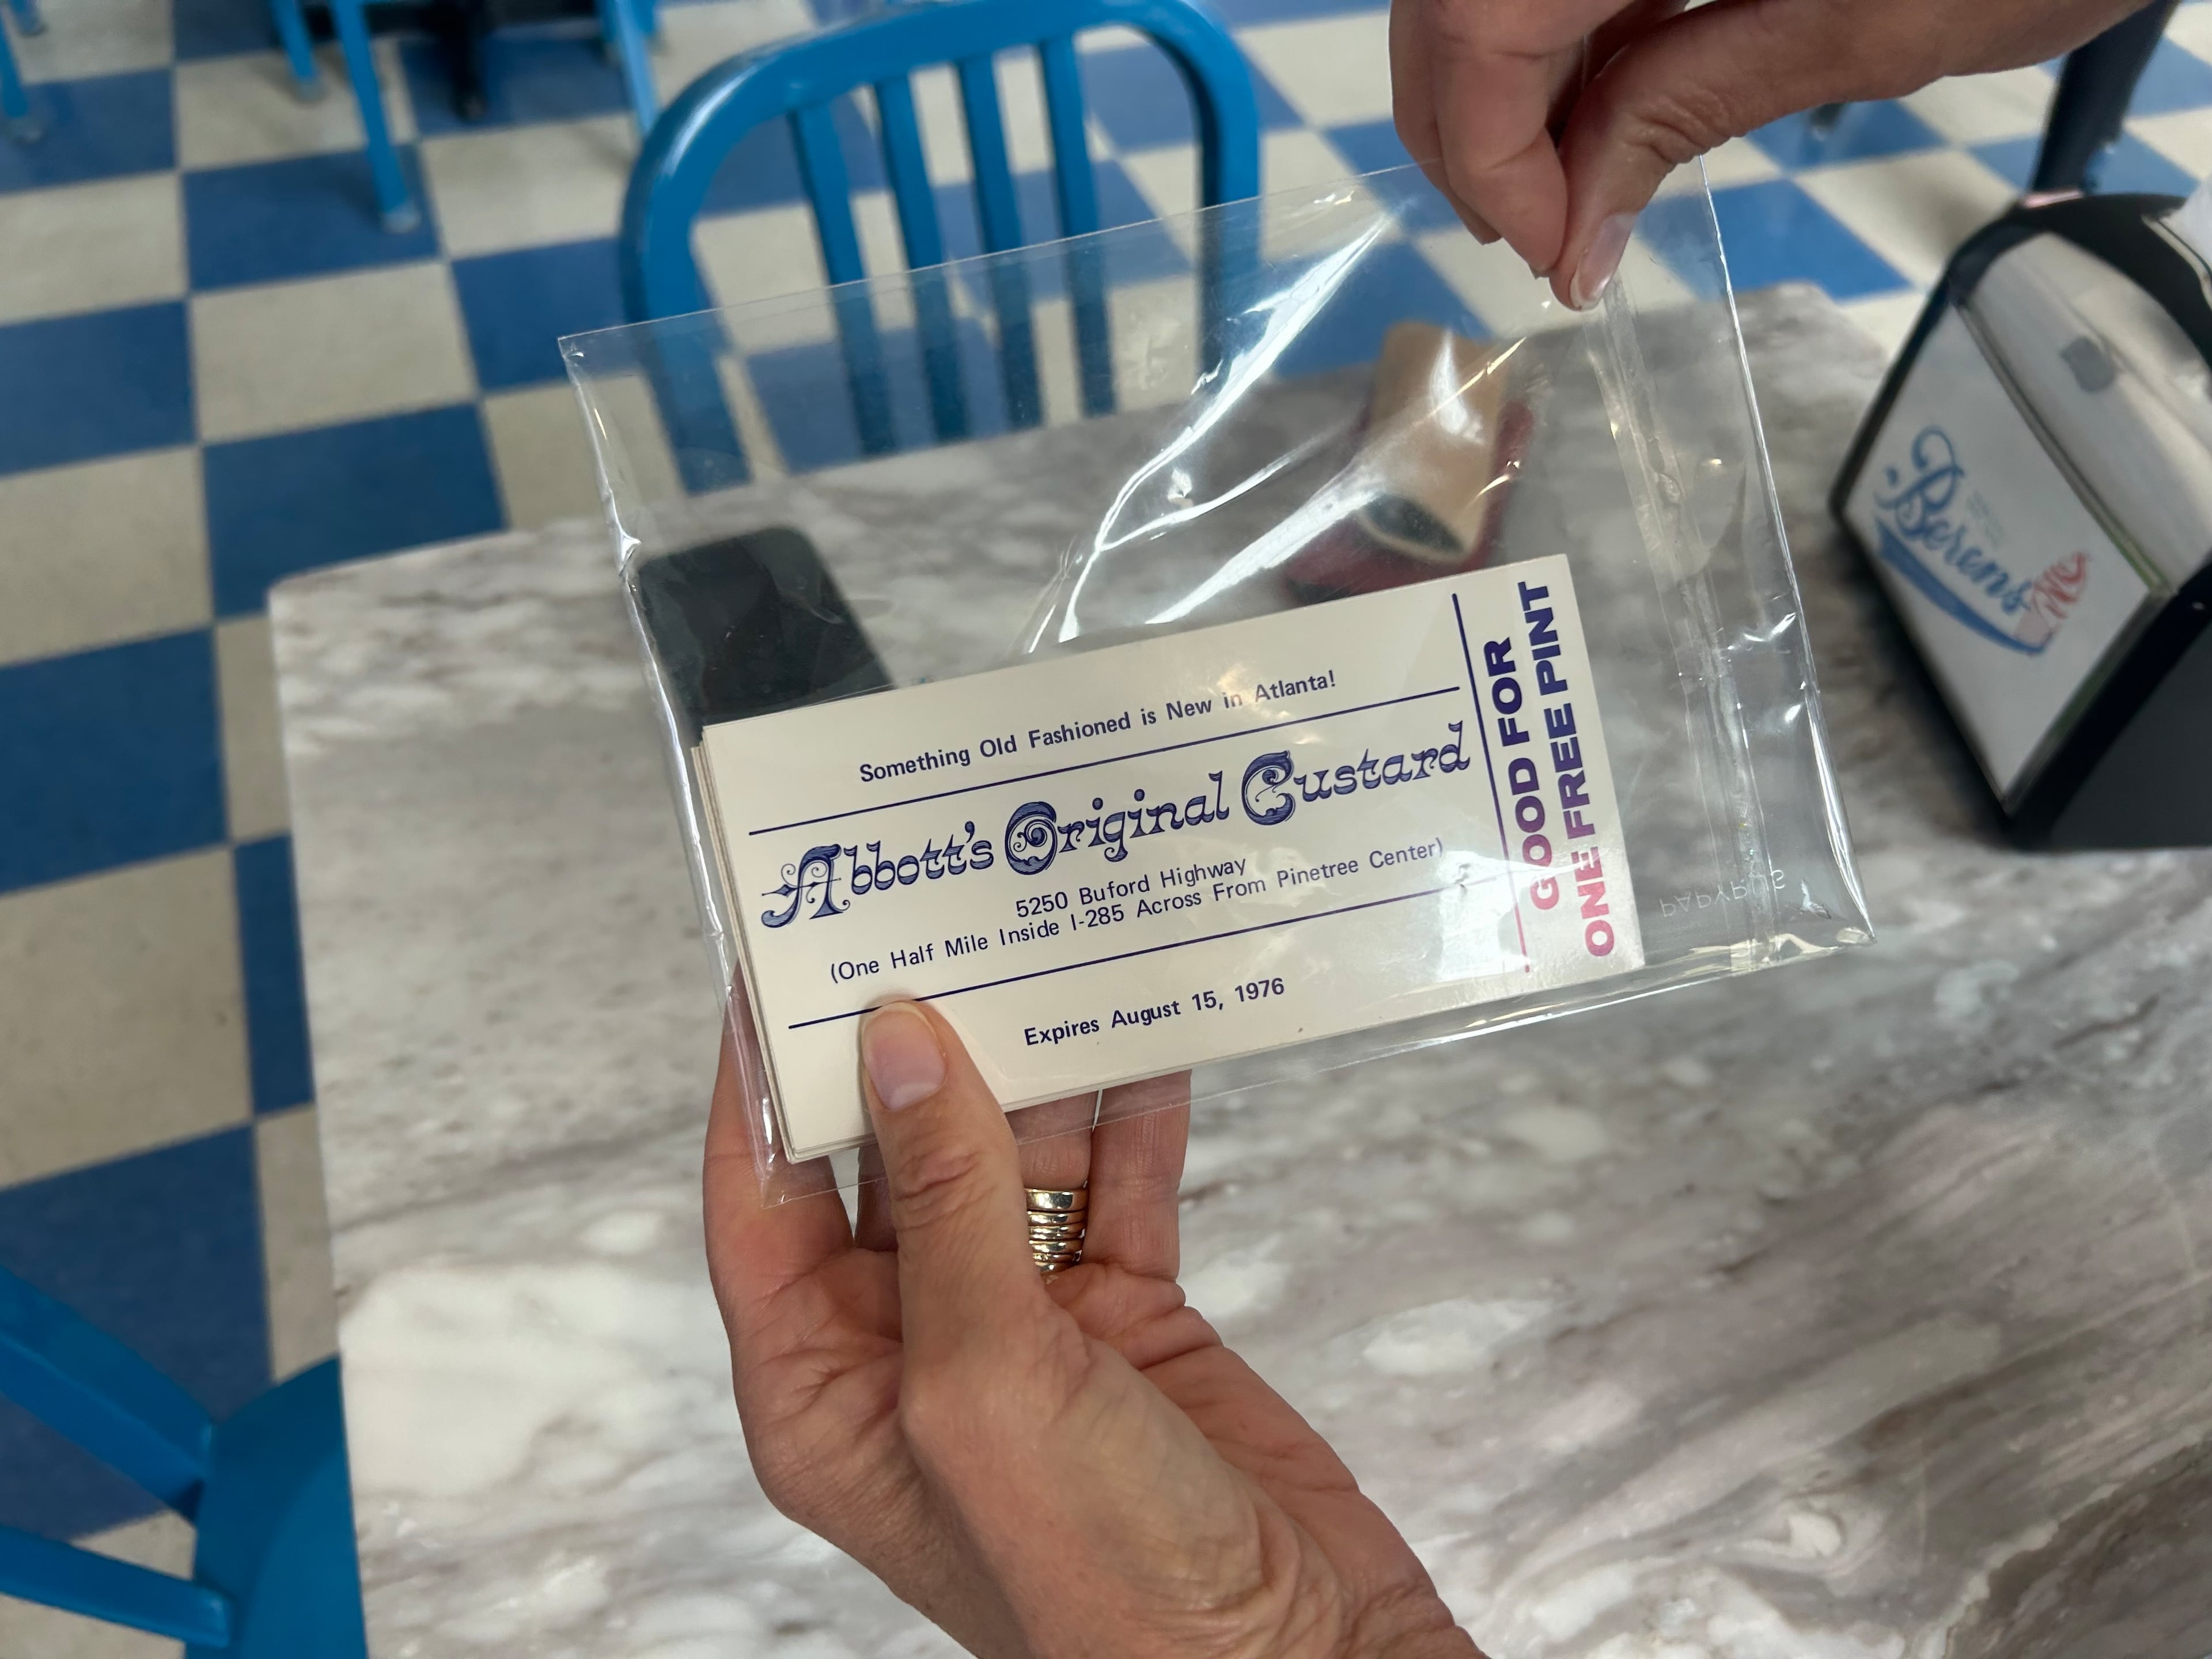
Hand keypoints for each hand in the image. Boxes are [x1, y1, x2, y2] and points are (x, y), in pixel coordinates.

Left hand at [702, 1000, 1481, 1658]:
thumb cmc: (1107, 1582)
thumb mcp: (987, 1385)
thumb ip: (942, 1207)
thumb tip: (897, 1047)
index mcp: (827, 1390)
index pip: (761, 1201)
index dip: (763, 1082)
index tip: (782, 963)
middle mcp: (914, 1349)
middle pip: (892, 1161)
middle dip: (918, 1049)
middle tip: (939, 920)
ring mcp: (1026, 1332)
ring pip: (1011, 1158)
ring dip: (1036, 1067)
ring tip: (1052, 949)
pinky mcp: (1128, 1318)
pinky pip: (1115, 1185)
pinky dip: (1132, 1114)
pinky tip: (1149, 1036)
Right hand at [1392, 0, 2146, 307]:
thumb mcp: (1872, 26)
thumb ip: (1694, 107)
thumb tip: (1572, 239)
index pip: (1487, 18)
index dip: (1490, 147)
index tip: (1547, 250)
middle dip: (1467, 125)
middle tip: (1536, 238)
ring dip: (1504, 88)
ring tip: (1565, 191)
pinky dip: (1561, 41)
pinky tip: (1598, 115)